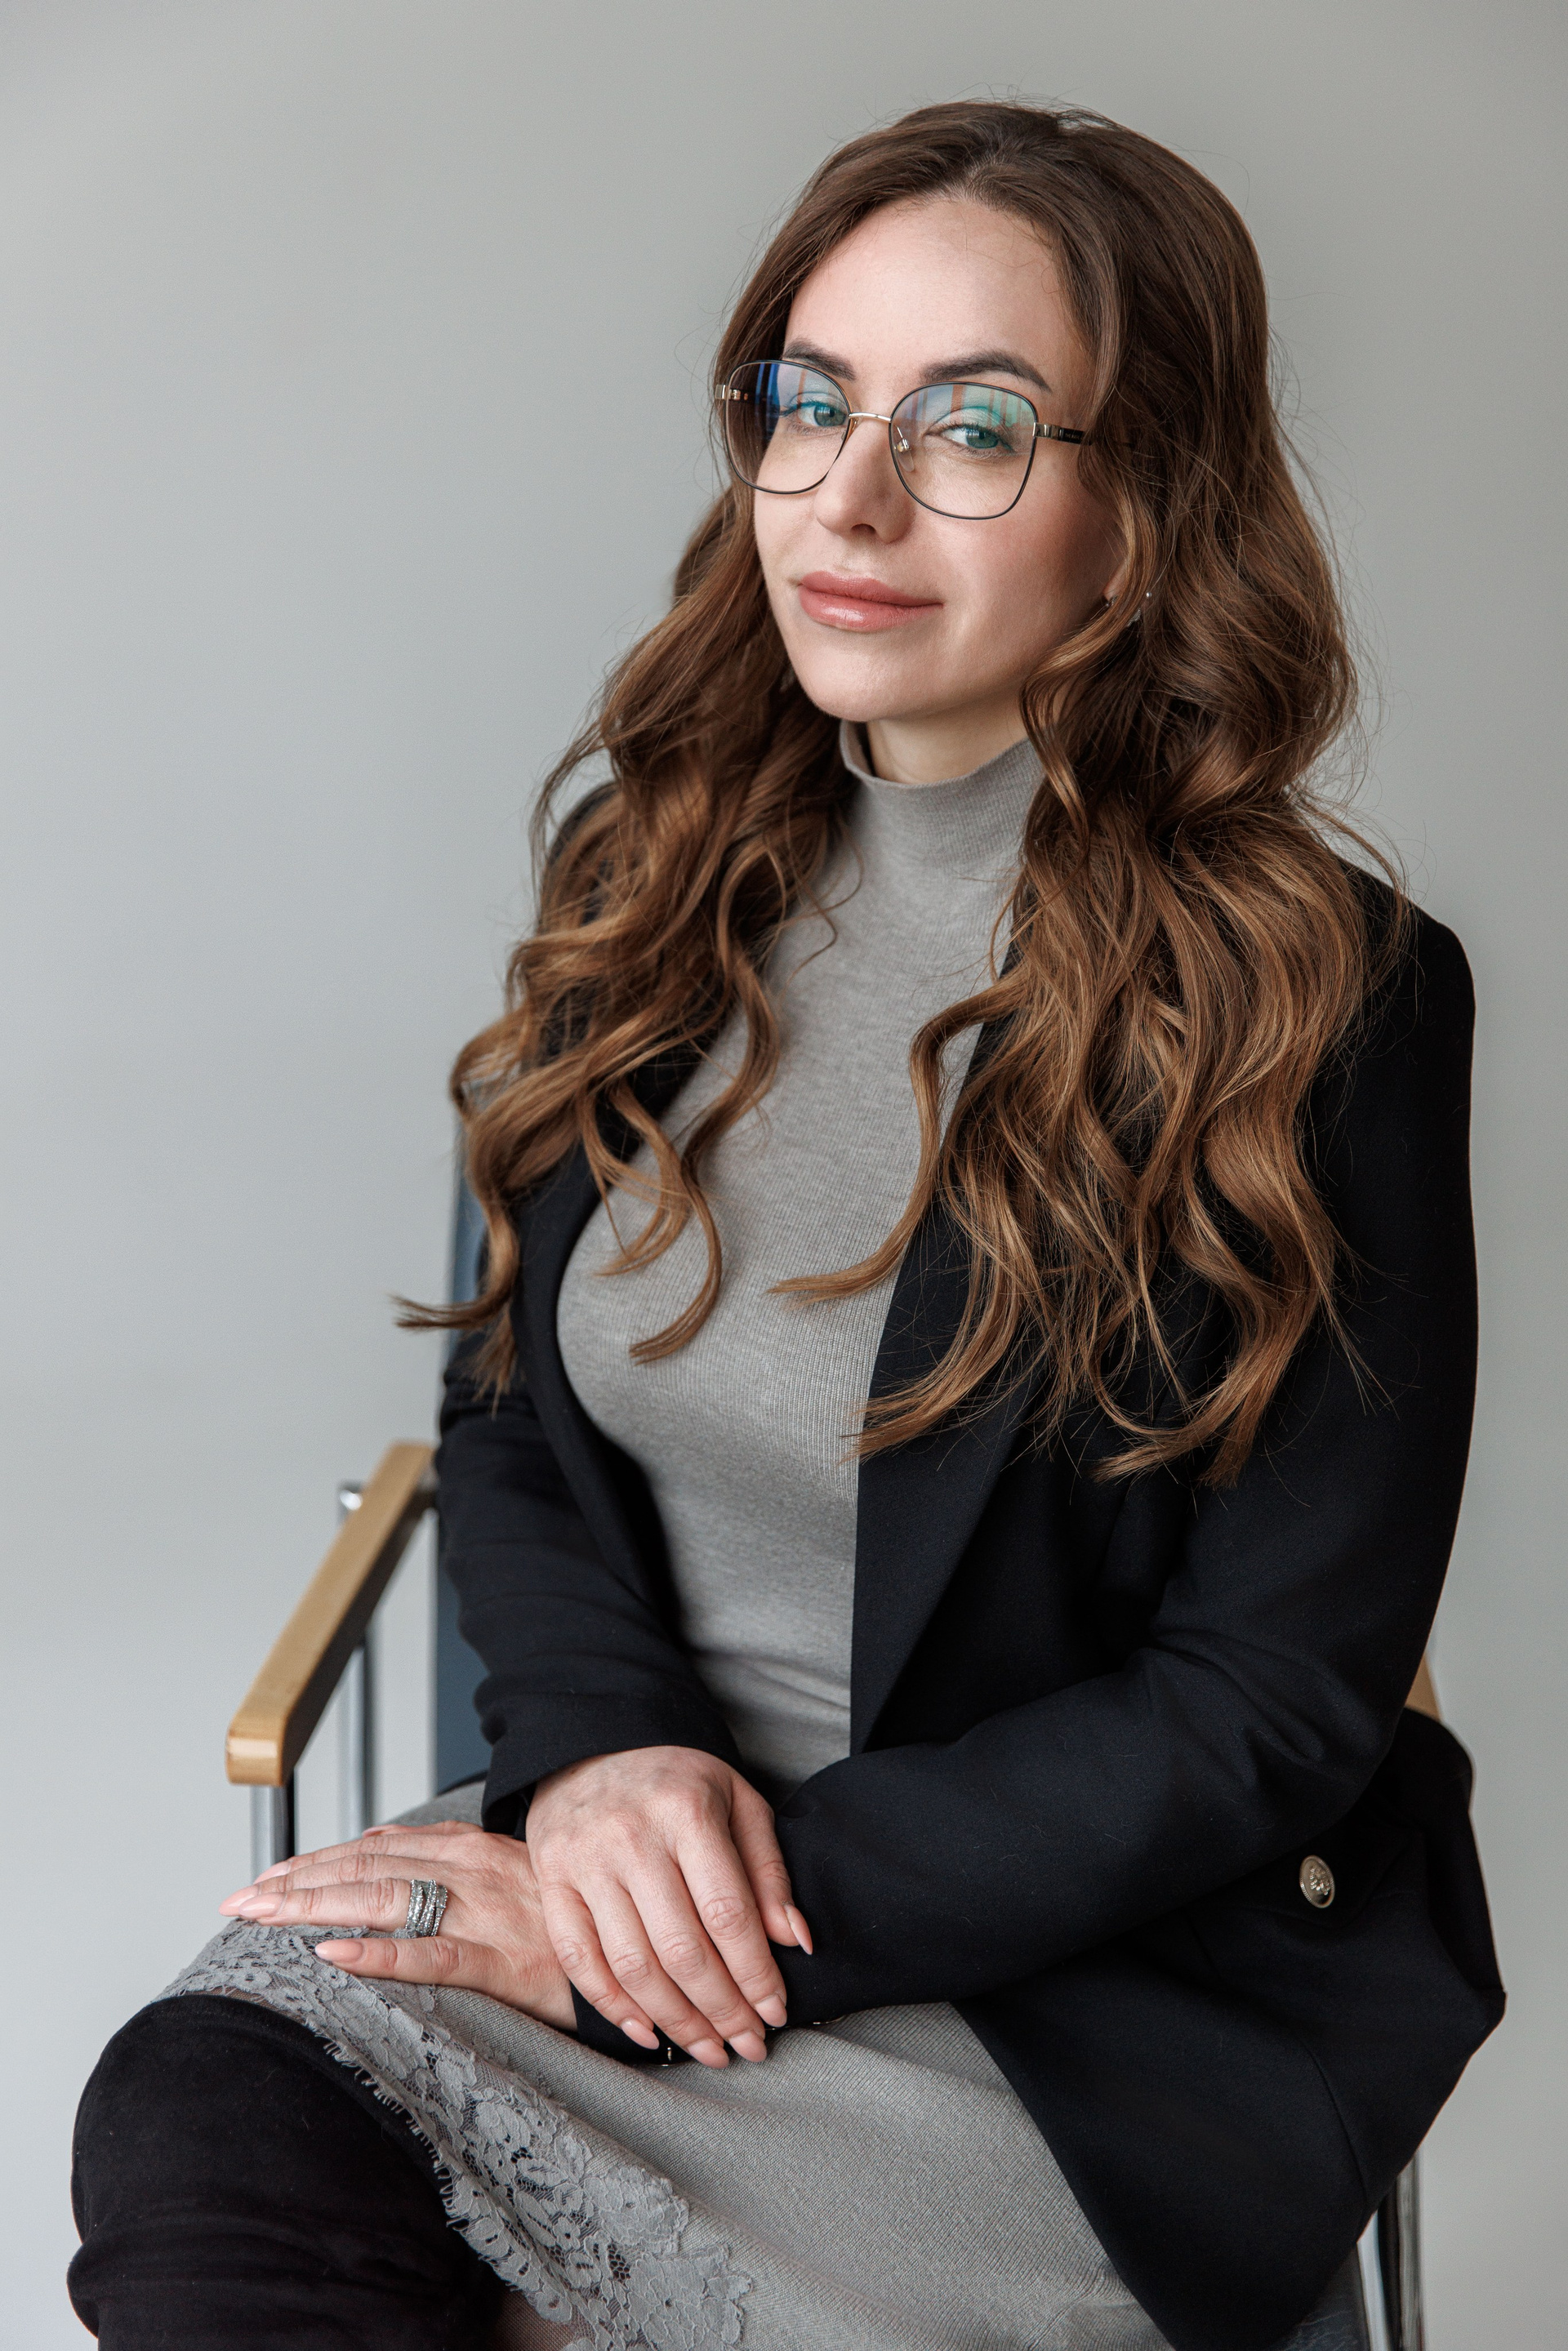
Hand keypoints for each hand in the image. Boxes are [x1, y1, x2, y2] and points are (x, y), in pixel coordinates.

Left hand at [218, 1820, 576, 2030]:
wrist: (649, 1949)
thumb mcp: (510, 1871)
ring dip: (318, 1906)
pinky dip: (380, 1954)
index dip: (315, 1860)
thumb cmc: (570, 1918)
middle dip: (297, 1884)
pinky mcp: (507, 1963)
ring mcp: (489, 1914)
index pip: (375, 1847)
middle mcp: (473, 1872)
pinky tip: (335, 1955)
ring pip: (387, 1900)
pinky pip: (434, 1956)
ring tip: (265, 1917)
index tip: (263, 1878)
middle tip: (238, 1902)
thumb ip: (447, 1857)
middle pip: (367, 1868)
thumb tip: (379, 1838)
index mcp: (471, 1849)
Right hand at [526, 1746, 812, 2069]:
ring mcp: (584, 1860)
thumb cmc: (677, 1781)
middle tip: (748, 2045)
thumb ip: (767, 1870)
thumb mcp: (738, 1802)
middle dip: (722, 2010)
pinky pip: (579, 1959)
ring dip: (675, 2021)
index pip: (727, 1912)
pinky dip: (613, 2006)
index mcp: (685, 1811)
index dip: (755, 1973)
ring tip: (709, 2049)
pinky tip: (648, 2033)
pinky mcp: (551, 1879)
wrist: (594, 1742)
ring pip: (632, 1965)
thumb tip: (795, 1941)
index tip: (776, 2012)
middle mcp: (631, 1836)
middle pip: (681, 1949)